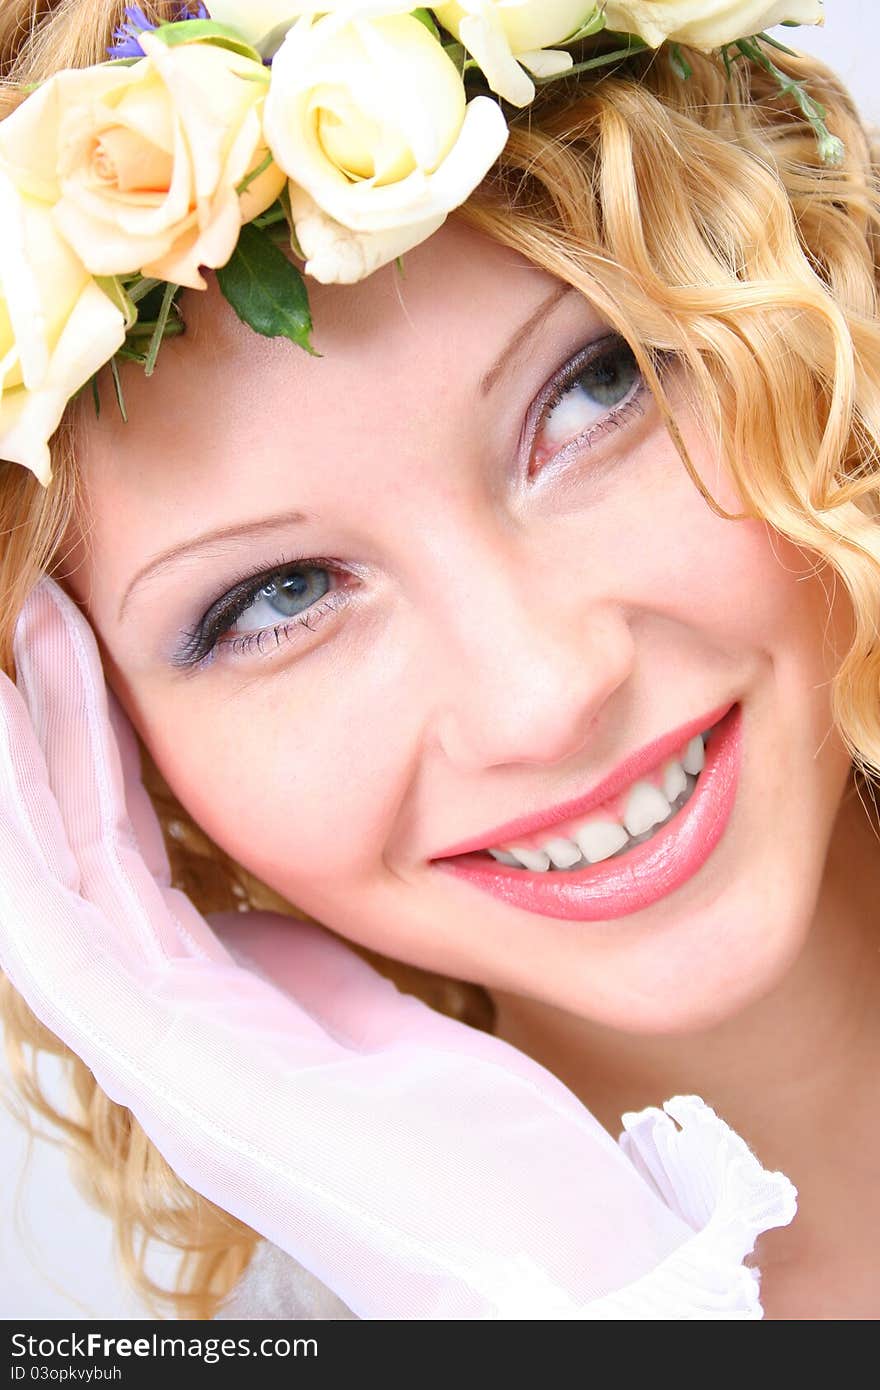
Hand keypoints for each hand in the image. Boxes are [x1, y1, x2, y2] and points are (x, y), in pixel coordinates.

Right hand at [0, 577, 695, 1318]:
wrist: (529, 1268)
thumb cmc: (470, 1157)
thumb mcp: (374, 1023)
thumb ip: (304, 968)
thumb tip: (263, 912)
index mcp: (217, 1012)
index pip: (126, 859)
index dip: (94, 754)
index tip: (91, 653)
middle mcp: (170, 1035)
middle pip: (79, 854)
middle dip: (53, 729)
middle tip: (43, 611)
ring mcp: (172, 1059)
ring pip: (59, 882)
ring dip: (34, 756)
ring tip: (21, 645)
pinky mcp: (191, 1076)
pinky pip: (84, 935)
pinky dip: (39, 839)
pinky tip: (18, 744)